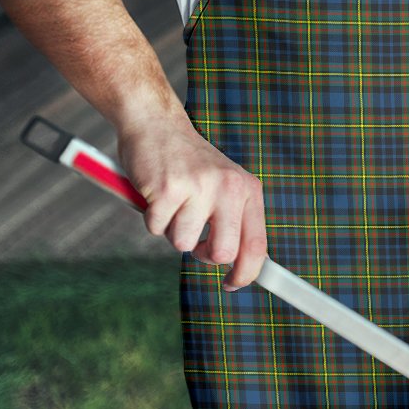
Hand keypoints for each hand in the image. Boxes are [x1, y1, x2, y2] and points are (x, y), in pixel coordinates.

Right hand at [117, 116, 266, 290]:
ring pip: (183, 244)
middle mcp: (229, 188)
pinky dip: (151, 218)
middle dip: (203, 254)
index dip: (246, 274)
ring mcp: (199, 187)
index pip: (257, 245)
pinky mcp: (168, 188)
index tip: (232, 284)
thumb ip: (235, 221)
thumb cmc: (189, 164)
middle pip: (223, 253)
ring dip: (172, 230)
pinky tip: (156, 193)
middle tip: (193, 237)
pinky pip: (156, 228)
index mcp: (248, 190)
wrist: (157, 124)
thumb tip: (241, 268)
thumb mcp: (224, 186)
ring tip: (173, 202)